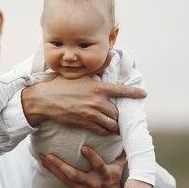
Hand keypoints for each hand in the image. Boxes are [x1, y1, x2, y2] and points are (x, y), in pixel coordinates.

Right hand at [21, 76, 145, 135]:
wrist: (44, 100)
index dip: (135, 93)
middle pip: (117, 111)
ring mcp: (91, 114)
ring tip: (116, 126)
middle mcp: (97, 101)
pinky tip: (106, 131)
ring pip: (111, 123)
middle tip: (121, 115)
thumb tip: (111, 56)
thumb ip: (98, 67)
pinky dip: (105, 131)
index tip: (143, 95)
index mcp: (98, 87)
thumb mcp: (80, 74)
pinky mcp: (84, 123)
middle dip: (119, 114)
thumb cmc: (61, 85)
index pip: (122, 91)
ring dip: (114, 125)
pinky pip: (101, 130)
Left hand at [40, 146, 126, 187]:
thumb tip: (122, 133)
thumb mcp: (119, 167)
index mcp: (105, 175)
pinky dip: (52, 172)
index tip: (84, 148)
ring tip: (42, 156)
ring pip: (65, 179)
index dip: (92, 158)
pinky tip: (43, 163)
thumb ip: (120, 153)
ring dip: (52, 168)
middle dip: (61, 165)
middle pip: (75, 175)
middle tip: (49, 155)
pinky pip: (61, 181)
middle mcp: (93, 183)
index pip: (99, 166)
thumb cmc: (113, 178)